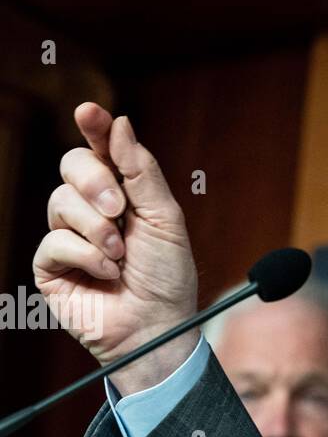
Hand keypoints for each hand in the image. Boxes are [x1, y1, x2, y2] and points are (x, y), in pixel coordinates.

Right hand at [33, 102, 198, 394]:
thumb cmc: (167, 274)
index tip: (89, 111)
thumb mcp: (165, 217)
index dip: (94, 127)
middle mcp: (92, 208)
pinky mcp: (50, 266)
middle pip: (72, 166)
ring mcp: (68, 235)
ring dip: (97, 229)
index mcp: (125, 191)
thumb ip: (141, 171)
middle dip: (95, 182)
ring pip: (60, 202)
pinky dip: (85, 255)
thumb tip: (121, 123)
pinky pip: (52, 241)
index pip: (102, 149)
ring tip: (120, 255)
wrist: (157, 326)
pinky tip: (106, 273)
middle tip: (119, 208)